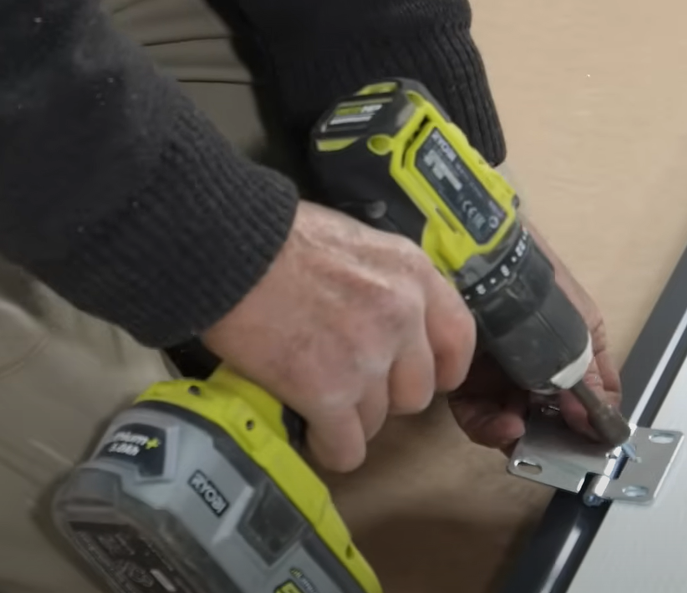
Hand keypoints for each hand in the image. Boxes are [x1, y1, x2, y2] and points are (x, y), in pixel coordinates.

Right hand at [201, 202, 476, 472]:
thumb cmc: (276, 238)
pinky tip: (309, 432)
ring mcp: (367, 358)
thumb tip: (384, 318)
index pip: (459, 339)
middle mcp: (401, 317)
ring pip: (378, 422)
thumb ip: (384, 282)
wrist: (226, 249)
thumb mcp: (354, 242)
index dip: (440, 368)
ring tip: (316, 400)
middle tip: (347, 383)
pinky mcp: (328, 393)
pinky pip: (346, 447)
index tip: (420, 376)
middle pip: (416, 392)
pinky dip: (328, 447)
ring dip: (349, 419)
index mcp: (413, 274)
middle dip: (384, 396)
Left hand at [448, 221, 622, 454]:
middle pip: (545, 419)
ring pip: (509, 421)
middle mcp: (538, 368)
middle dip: (548, 438)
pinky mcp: (468, 376)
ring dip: (516, 434)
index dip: (586, 429)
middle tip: (551, 452)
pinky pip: (477, 414)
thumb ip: (592, 384)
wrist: (488, 263)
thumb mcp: (581, 335)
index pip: (587, 403)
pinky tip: (503, 424)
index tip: (587, 450)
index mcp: (575, 355)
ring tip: (520, 433)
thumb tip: (604, 428)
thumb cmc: (543, 289)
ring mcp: (503, 373)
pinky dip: (490, 425)